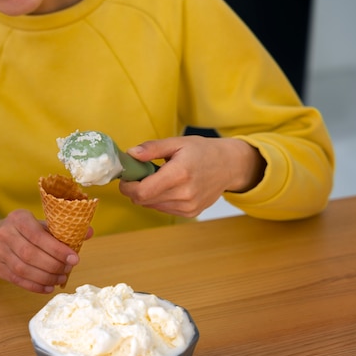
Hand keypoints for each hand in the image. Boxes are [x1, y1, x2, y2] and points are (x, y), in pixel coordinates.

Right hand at [0, 210, 88, 293]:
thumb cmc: (22, 230)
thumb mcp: (39, 223)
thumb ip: (62, 229)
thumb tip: (89, 233)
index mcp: (18, 218)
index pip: (38, 235)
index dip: (57, 249)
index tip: (74, 258)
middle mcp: (5, 234)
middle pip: (30, 254)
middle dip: (53, 265)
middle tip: (68, 269)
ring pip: (23, 269)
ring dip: (46, 277)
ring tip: (61, 278)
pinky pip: (17, 280)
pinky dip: (35, 286)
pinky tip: (48, 287)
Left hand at [119, 136, 265, 216]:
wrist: (229, 166)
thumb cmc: (203, 151)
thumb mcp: (177, 142)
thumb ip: (152, 148)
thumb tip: (130, 154)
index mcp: (179, 174)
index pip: (141, 192)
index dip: (127, 187)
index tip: (126, 177)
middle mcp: (184, 194)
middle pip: (143, 200)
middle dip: (135, 189)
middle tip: (140, 175)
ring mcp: (188, 206)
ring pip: (151, 206)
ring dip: (148, 194)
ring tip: (159, 178)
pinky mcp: (190, 213)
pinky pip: (163, 209)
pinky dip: (159, 199)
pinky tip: (169, 187)